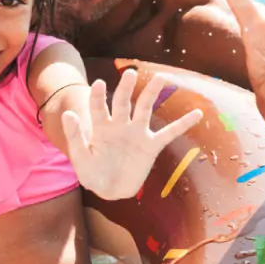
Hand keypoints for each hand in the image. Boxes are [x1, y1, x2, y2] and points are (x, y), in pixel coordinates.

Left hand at [62, 69, 202, 199]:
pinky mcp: (151, 146)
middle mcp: (120, 125)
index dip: (99, 96)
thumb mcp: (80, 157)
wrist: (110, 190)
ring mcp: (137, 133)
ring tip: (160, 77)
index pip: (99, 107)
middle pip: (123, 102)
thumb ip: (75, 136)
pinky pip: (169, 133)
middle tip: (130, 73)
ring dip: (152, 93)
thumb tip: (67, 113)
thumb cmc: (92, 174)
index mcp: (101, 127)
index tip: (100, 84)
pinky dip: (183, 124)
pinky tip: (197, 113)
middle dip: (126, 88)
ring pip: (145, 109)